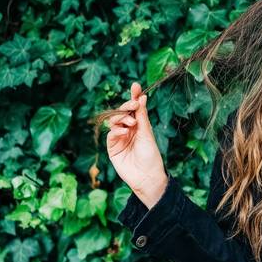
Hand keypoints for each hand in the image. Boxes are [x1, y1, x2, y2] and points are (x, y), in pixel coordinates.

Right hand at [106, 82, 167, 207]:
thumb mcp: (147, 134)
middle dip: (127, 106)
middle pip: (123, 112)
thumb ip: (142, 117)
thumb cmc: (151, 156)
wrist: (147, 176)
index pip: (135, 108)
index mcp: (140, 125)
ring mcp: (120, 138)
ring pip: (114, 121)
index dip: (134, 96)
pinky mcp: (113, 147)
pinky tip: (124, 131)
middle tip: (133, 103)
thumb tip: (142, 97)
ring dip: (121, 118)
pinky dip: (116, 130)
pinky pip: (111, 134)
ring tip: (131, 122)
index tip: (136, 85)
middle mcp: (129, 130)